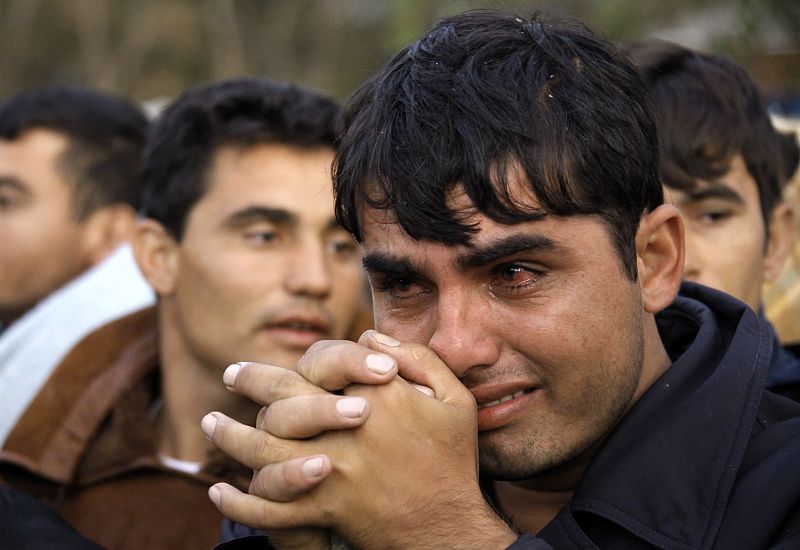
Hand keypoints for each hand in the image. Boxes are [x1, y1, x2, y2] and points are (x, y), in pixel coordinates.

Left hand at [205, 334, 516, 547]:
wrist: (449, 528)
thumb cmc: (452, 460)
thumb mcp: (455, 400)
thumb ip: (416, 358)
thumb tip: (371, 335)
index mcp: (379, 396)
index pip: (331, 361)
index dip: (313, 356)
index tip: (303, 353)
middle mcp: (347, 429)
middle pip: (285, 396)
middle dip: (252, 381)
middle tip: (231, 374)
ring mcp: (331, 471)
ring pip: (265, 449)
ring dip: (230, 436)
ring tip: (209, 423)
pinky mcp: (323, 508)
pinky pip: (270, 507)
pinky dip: (241, 501)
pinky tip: (219, 490)